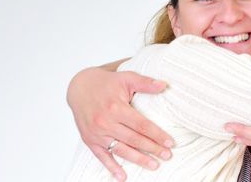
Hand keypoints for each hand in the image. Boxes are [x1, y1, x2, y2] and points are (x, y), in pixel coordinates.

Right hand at [67, 64, 173, 180]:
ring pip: (121, 150)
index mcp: (116, 107)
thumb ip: (146, 83)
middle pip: (133, 139)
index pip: (141, 125)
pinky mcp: (90, 140)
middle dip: (152, 149)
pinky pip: (102, 157)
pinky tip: (123, 176)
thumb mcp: (127, 77)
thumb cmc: (107, 83)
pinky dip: (112, 168)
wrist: (80, 87)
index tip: (170, 143)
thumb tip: (164, 85)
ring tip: (154, 165)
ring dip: (138, 159)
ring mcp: (97, 133)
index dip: (157, 135)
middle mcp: (105, 122)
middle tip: (167, 156)